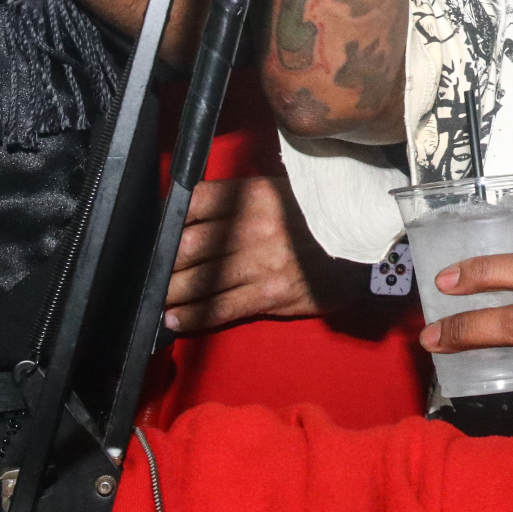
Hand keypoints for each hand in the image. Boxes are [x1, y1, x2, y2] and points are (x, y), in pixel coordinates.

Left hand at [165, 175, 364, 331]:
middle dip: (162, 261)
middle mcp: (253, 224)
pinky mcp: (272, 293)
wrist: (368, 242)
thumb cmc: (323, 217)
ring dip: (170, 291)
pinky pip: (222, 306)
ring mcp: (262, 260)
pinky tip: (174, 319)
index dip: (170, 217)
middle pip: (189, 243)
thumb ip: (245, 201)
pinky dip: (193, 315)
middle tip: (144, 272)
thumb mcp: (286, 192)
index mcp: (255, 194)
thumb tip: (201, 215)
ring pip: (200, 278)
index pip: (197, 200)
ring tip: (154, 298)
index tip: (155, 231)